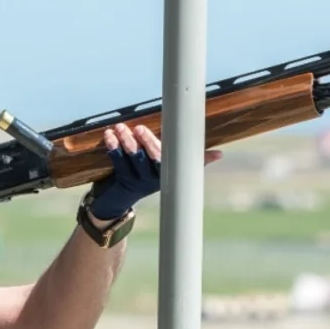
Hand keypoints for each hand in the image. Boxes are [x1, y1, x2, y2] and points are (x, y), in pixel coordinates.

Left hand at [87, 123, 222, 220]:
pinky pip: (118, 162)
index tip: (172, 137)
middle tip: (138, 128)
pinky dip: (113, 147)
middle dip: (146, 141)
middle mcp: (155, 178)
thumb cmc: (147, 175)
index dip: (166, 146)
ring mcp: (139, 180)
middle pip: (153, 157)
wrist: (117, 200)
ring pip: (134, 159)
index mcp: (170, 172)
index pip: (172, 158)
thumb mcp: (170, 167)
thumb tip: (220, 155)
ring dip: (126, 142)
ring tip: (120, 128)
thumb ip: (192, 158)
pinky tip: (109, 135)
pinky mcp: (123, 180)